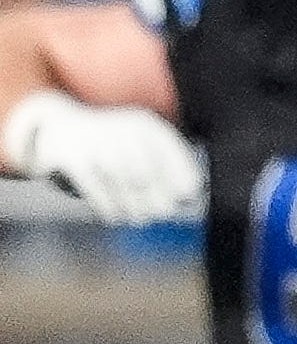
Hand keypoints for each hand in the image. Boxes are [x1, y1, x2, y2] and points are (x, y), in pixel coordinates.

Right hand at [6, 92, 202, 223]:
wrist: (58, 125)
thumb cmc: (115, 146)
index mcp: (148, 126)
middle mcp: (123, 128)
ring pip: (124, 186)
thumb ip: (171, 173)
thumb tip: (191, 197)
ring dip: (135, 210)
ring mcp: (95, 141)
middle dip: (157, 203)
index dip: (184, 187)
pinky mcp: (72, 157)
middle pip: (148, 178)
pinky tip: (114, 216)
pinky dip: (110, 209)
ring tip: (139, 218)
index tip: (182, 199)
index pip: (176, 162)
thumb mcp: (145, 148)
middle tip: (158, 214)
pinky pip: (98, 192)